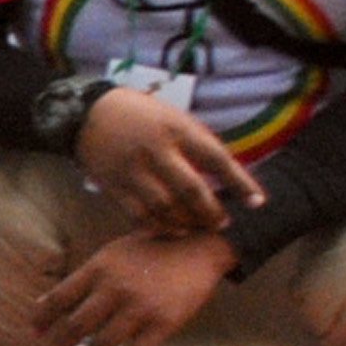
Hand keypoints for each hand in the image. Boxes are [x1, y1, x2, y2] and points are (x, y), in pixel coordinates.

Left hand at [35, 230, 234, 345]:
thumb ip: (81, 279)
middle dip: (61, 344)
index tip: (34, 332)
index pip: (58, 299)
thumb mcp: (111, 255)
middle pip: (75, 327)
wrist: (200, 247)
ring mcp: (141, 308)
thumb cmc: (148, 251)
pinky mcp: (164, 324)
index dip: (42, 319)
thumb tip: (43, 306)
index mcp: (99, 268)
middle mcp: (116, 288)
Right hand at [74, 84, 262, 239]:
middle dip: (211, 212)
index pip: (217, 159)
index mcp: (177, 129)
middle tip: (222, 224)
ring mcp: (132, 171)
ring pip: (165, 207)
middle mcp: (156, 151)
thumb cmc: (140, 115)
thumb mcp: (173, 118)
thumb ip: (195, 144)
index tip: (257, 203)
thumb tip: (223, 176)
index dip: (240, 183)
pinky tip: (169, 230)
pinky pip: (138, 215)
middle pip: (191, 190)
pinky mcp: (113, 186)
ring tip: (196, 229)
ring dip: (185, 223)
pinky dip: (157, 227)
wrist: (88, 114)